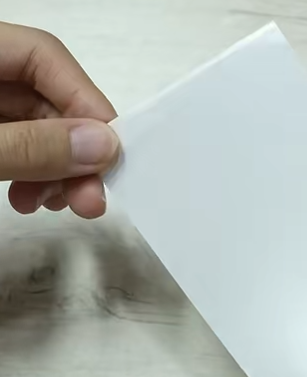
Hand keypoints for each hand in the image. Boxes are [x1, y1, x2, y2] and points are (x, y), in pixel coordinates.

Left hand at [0, 21, 119, 218]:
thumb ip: (31, 146)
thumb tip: (103, 147)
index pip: (45, 58)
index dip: (85, 104)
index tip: (108, 155)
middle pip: (45, 100)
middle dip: (71, 155)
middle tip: (89, 200)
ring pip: (34, 128)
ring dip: (53, 171)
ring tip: (52, 205)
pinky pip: (15, 144)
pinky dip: (29, 173)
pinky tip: (29, 198)